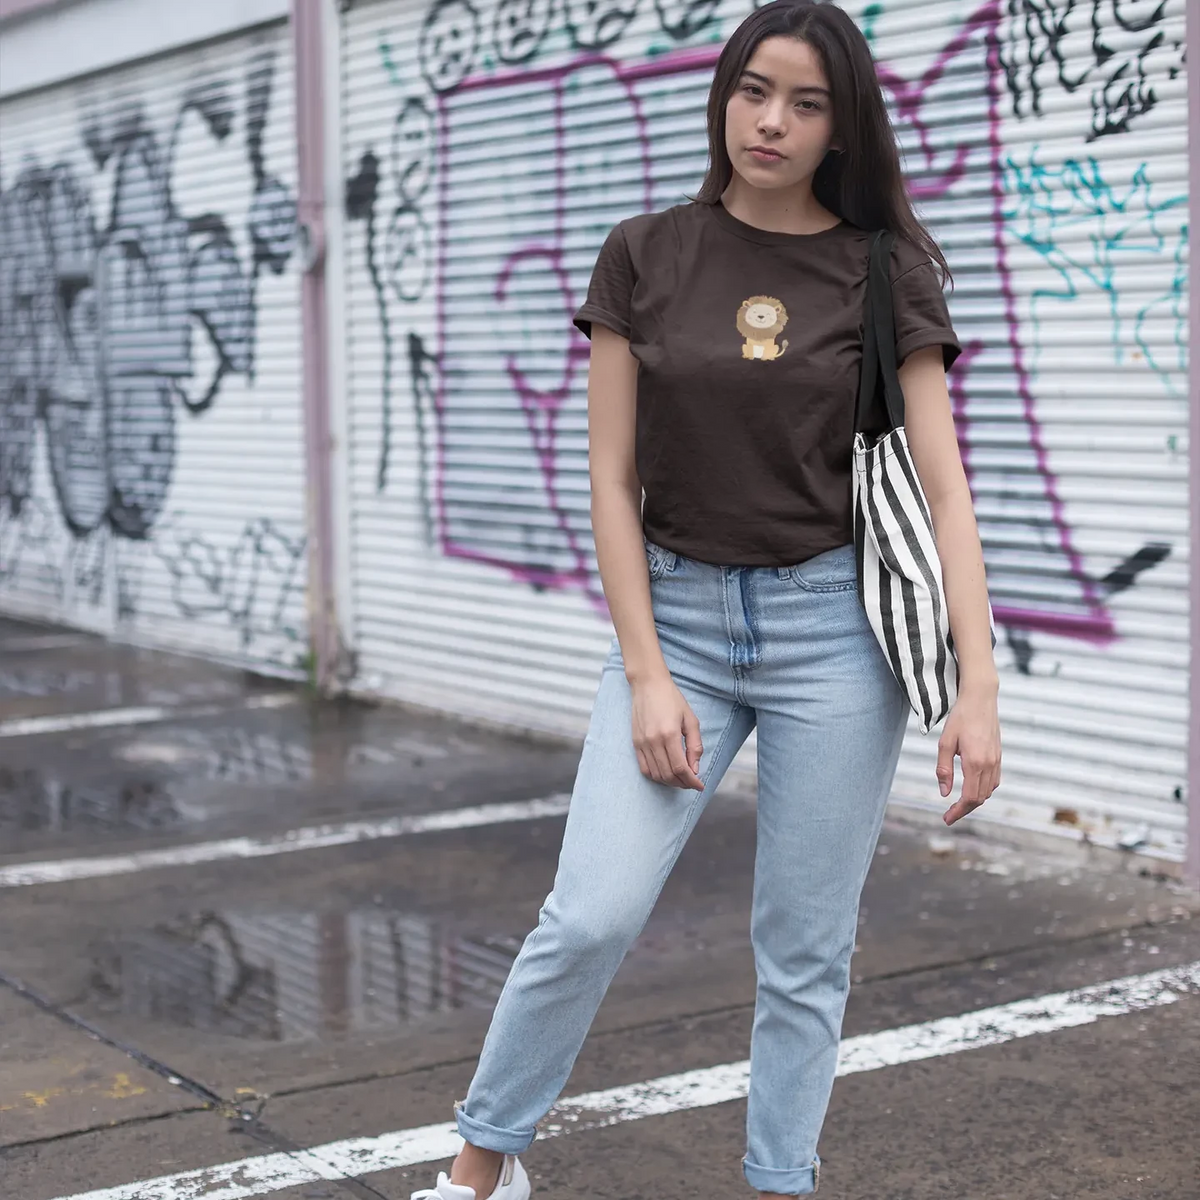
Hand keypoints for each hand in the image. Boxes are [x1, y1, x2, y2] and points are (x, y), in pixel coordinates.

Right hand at [629, 673, 703, 789]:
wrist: (647, 684)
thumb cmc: (672, 699)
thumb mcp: (690, 719)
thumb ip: (695, 745)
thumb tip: (695, 769)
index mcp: (669, 734)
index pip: (680, 768)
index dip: (691, 781)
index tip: (700, 786)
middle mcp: (653, 741)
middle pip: (668, 774)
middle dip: (682, 784)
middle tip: (692, 783)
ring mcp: (642, 743)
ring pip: (656, 774)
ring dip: (670, 782)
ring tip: (681, 780)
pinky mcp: (635, 743)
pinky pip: (644, 768)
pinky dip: (656, 776)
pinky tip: (666, 774)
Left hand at [937, 686, 1000, 824]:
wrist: (981, 699)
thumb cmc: (960, 718)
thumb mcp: (945, 742)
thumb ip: (944, 769)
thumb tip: (944, 793)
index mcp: (975, 762)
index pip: (969, 797)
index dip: (958, 811)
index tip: (946, 819)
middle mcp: (989, 764)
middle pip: (979, 798)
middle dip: (964, 810)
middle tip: (948, 816)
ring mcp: (996, 760)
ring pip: (988, 791)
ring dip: (974, 801)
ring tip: (958, 805)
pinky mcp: (999, 756)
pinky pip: (994, 781)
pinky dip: (983, 790)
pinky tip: (972, 789)